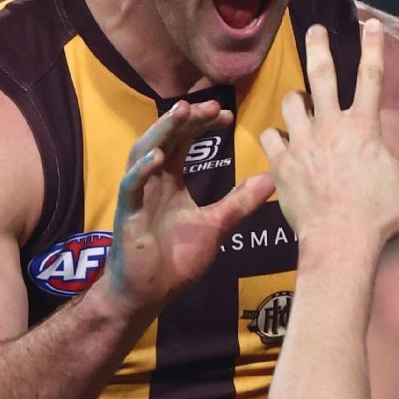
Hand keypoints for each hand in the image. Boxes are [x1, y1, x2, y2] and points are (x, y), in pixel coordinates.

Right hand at [103, 100, 274, 315]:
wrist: (149, 294)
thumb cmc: (176, 259)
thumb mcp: (217, 225)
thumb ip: (240, 202)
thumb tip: (271, 178)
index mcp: (170, 180)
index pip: (184, 140)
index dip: (202, 124)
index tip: (226, 114)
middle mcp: (152, 181)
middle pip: (166, 137)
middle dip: (187, 118)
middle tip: (211, 105)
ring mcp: (137, 195)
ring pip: (144, 151)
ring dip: (162, 130)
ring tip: (182, 111)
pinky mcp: (128, 215)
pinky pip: (131, 187)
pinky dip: (142, 170)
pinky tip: (158, 157)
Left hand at [260, 19, 398, 249]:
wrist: (340, 244)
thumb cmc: (381, 218)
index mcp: (364, 128)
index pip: (370, 75)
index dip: (372, 46)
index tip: (370, 22)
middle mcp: (331, 128)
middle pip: (320, 73)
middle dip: (317, 45)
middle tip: (315, 28)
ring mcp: (303, 143)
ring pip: (292, 102)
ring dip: (297, 98)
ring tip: (301, 100)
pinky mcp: (282, 163)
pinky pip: (271, 136)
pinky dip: (276, 135)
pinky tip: (282, 139)